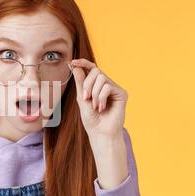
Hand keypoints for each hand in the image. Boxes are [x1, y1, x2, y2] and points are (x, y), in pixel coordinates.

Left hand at [71, 58, 128, 189]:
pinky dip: (101, 97)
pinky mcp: (122, 94)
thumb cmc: (91, 119)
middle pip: (96, 71)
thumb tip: (76, 66)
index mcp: (96, 85)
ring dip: (94, 93)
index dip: (83, 63)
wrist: (100, 133)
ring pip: (101, 78)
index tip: (72, 62)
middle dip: (87, 84)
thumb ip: (80, 83)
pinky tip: (101, 108)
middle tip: (85, 98)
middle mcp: (107, 85)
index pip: (92, 69)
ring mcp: (115, 88)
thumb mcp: (82, 98)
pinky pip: (108, 86)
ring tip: (95, 106)